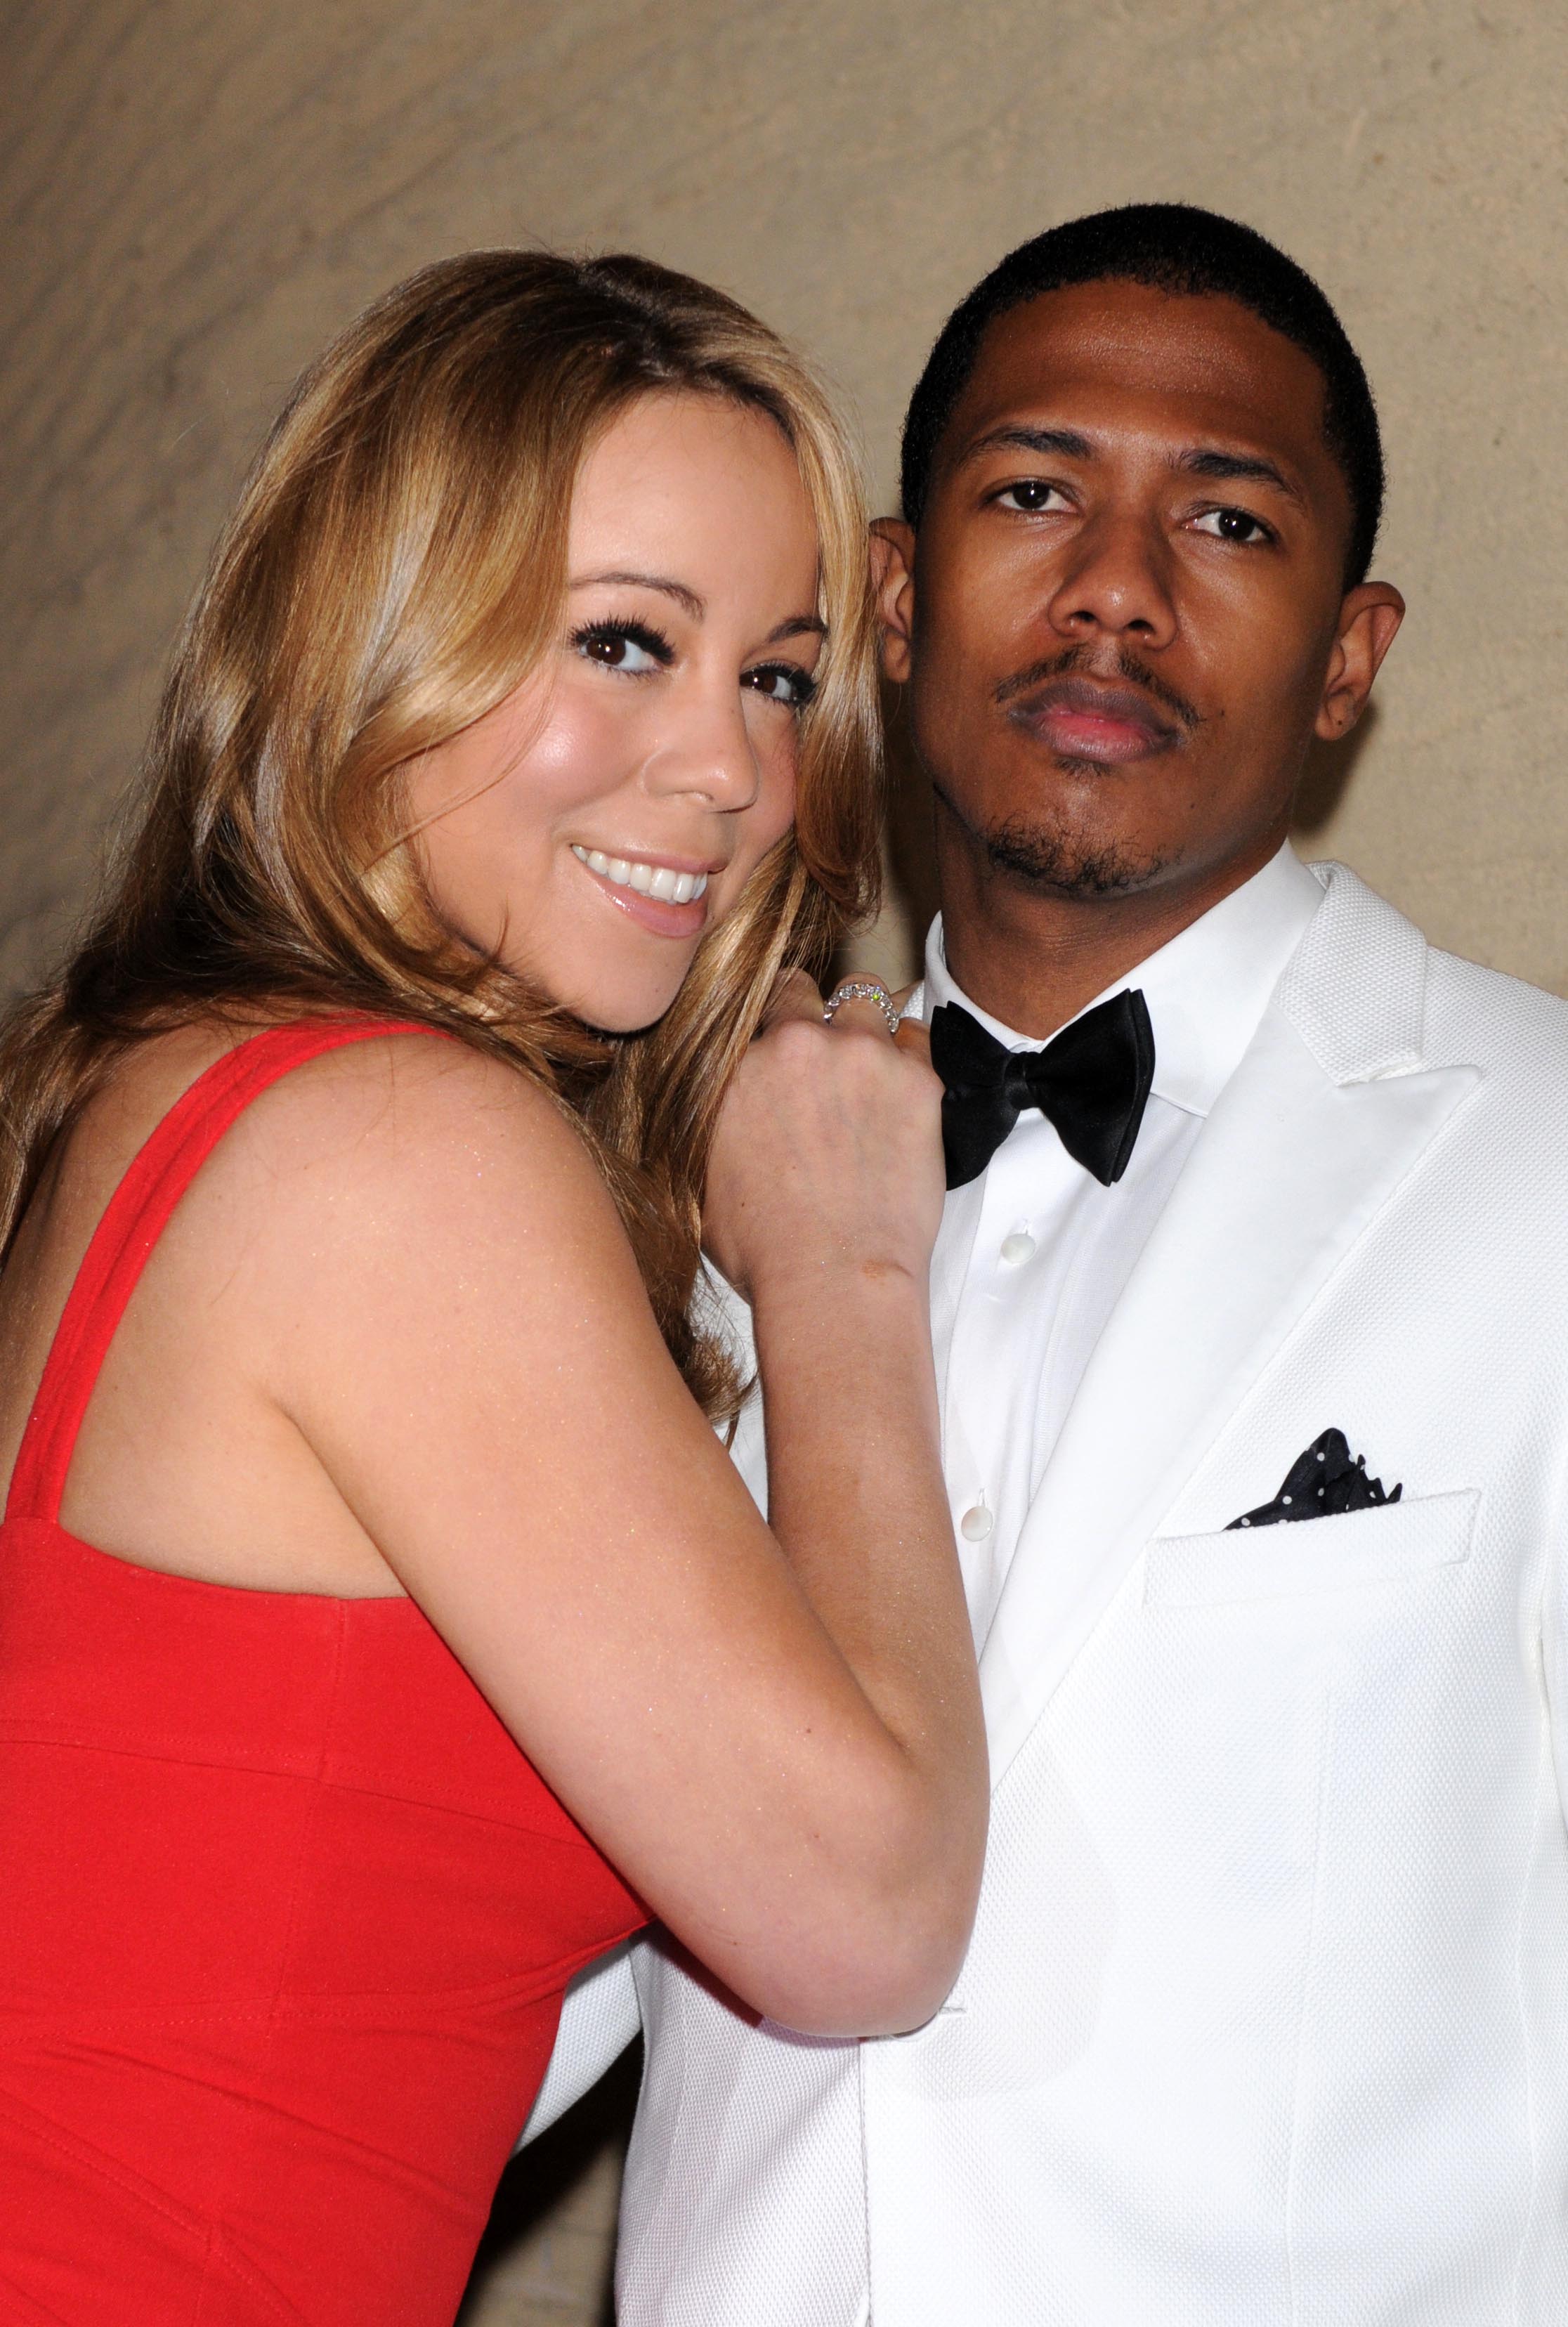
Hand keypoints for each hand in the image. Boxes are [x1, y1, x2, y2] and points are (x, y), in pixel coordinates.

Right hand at [703, 975, 943, 1304]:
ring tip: (865, 1068)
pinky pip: (918, 1037)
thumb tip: (706, 1104)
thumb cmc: (764, 1247)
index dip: (765, 1024)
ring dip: (862, 1026)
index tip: (775, 1042)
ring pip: (867, 1001)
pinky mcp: (918, 1079)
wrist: (833, 1277)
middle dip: (810, 1014)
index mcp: (736, 1063)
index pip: (749, 1007)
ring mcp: (862, 1054)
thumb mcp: (700, 1177)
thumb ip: (706, 1118)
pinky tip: (901, 1089)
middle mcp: (798, 1043)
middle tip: (819, 1056)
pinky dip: (909, 1054)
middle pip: (804, 989)